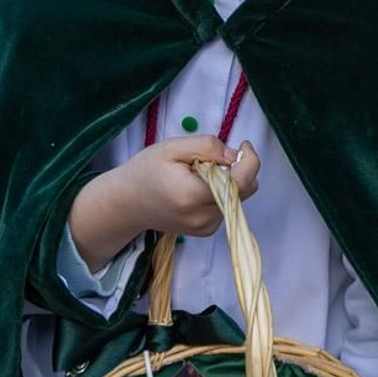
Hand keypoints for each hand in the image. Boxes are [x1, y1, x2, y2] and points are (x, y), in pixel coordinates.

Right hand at [117, 135, 261, 236]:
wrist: (128, 203)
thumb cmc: (147, 171)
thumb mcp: (173, 147)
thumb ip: (208, 147)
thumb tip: (235, 156)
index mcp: (193, 196)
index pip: (241, 183)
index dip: (249, 161)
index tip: (243, 145)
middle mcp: (202, 217)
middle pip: (244, 190)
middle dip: (237, 169)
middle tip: (211, 159)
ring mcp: (205, 228)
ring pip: (237, 198)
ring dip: (227, 181)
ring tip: (198, 175)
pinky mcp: (206, 231)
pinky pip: (227, 206)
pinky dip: (220, 193)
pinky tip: (197, 188)